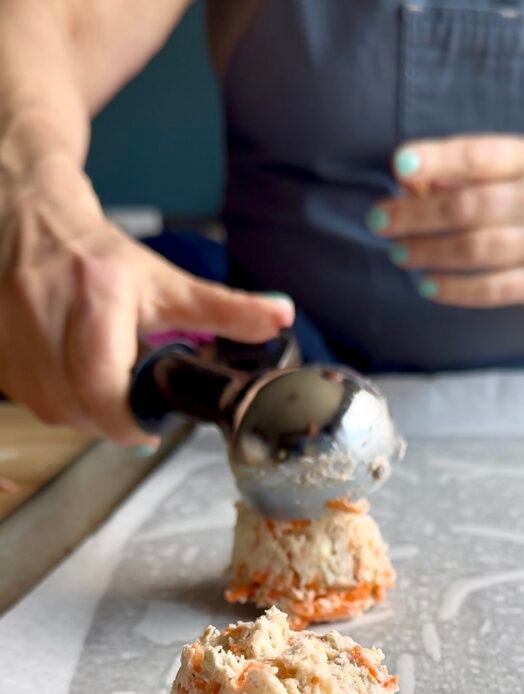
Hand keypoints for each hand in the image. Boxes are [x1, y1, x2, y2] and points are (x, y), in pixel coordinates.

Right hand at [0, 154, 293, 445]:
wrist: (28, 217)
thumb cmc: (99, 256)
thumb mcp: (167, 282)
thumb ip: (226, 310)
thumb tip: (281, 318)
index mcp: (96, 296)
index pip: (100, 385)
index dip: (125, 421)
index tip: (145, 429)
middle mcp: (44, 310)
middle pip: (73, 407)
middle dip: (106, 420)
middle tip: (127, 410)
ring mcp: (8, 329)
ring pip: (47, 408)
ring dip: (79, 413)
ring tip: (99, 388)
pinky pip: (24, 398)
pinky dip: (51, 401)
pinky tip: (68, 380)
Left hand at [368, 135, 523, 308]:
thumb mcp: (504, 172)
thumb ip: (457, 174)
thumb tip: (406, 181)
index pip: (478, 156)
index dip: (437, 159)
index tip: (400, 165)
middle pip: (468, 206)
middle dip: (416, 215)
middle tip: (379, 222)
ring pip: (476, 249)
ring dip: (428, 252)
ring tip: (398, 254)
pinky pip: (489, 289)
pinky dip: (453, 288)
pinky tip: (425, 284)